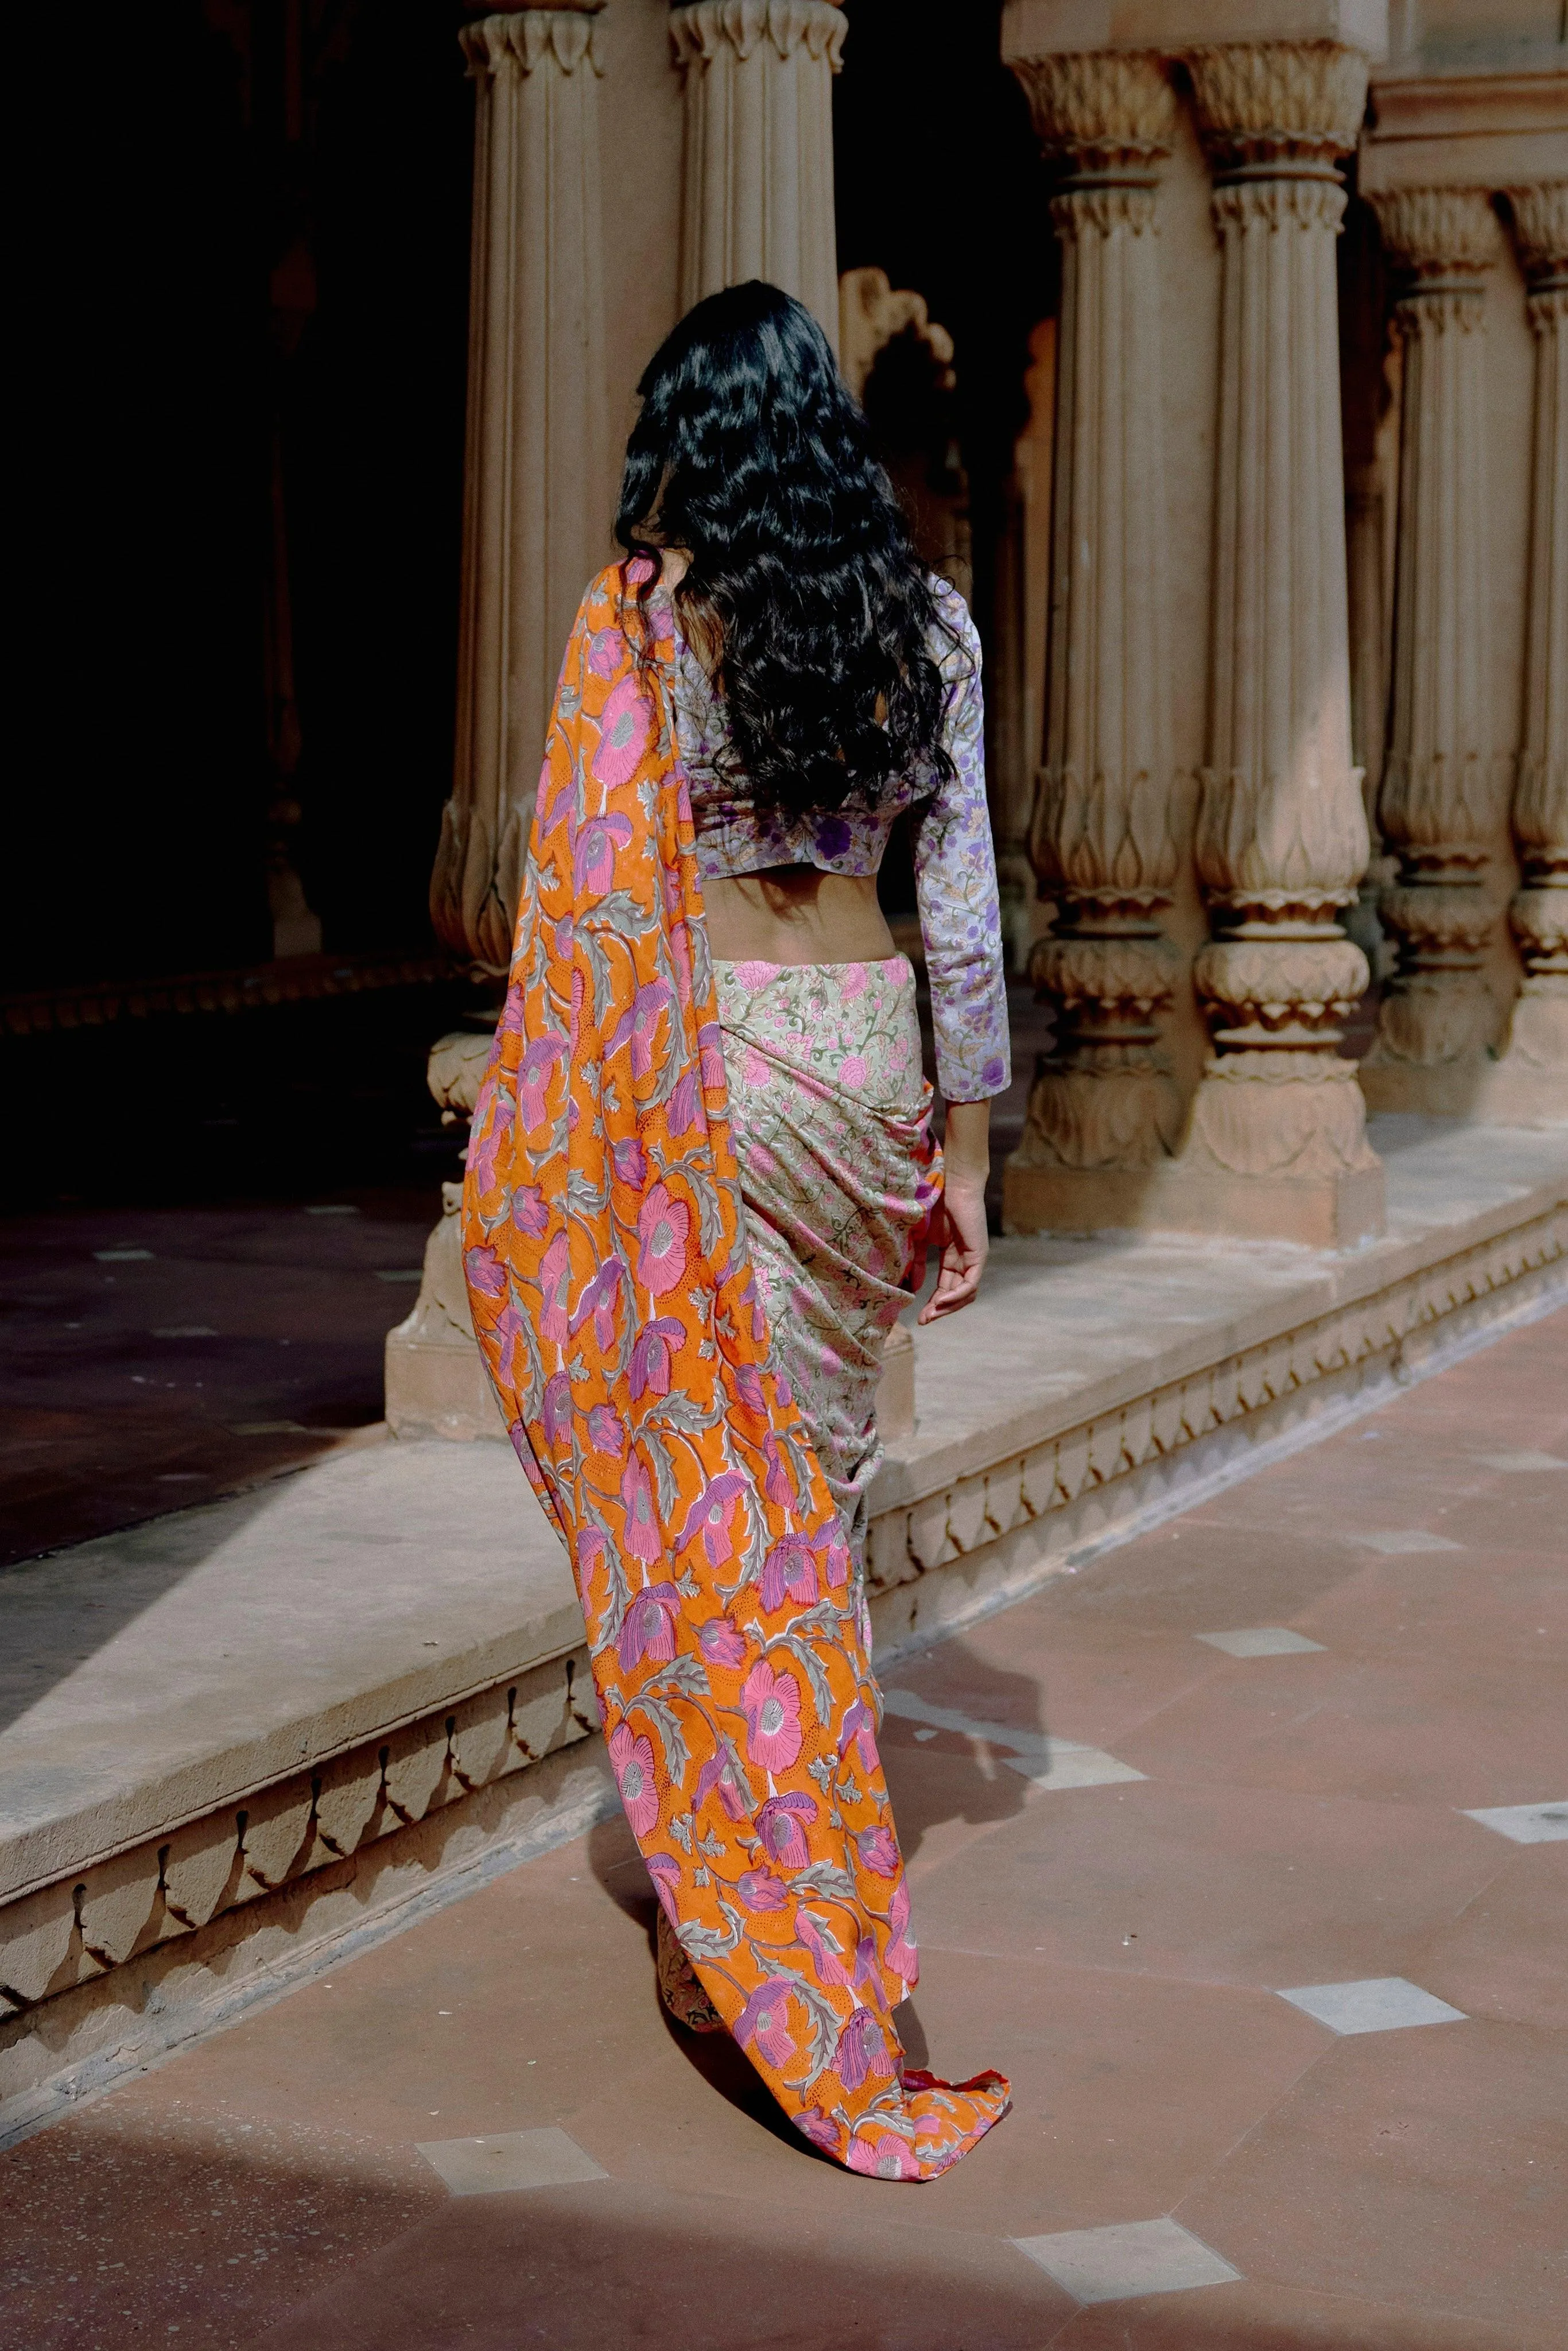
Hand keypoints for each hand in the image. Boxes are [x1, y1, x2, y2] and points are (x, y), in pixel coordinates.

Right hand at [919, 1175, 988, 1322]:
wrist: (948, 1185)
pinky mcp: (979, 1255)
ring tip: (931, 1312)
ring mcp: (974, 1259)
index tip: (918, 1317)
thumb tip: (913, 1288)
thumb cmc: (933, 1206)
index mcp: (952, 1258)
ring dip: (949, 1307)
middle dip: (939, 1310)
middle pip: (956, 1295)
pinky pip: (970, 1284)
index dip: (932, 1303)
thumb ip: (916, 1264)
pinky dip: (957, 1295)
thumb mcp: (919, 1241)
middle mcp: (965, 1261)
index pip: (945, 1288)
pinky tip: (941, 1301)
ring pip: (966, 1293)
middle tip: (924, 1320)